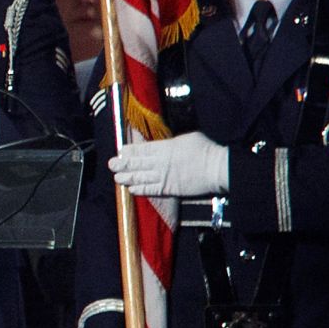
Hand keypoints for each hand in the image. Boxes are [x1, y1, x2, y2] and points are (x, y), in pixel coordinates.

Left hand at [108, 132, 229, 197]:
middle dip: (123, 164)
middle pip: (138, 163)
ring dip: (127, 178)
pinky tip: (132, 189)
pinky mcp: (170, 189)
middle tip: (112, 165)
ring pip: (141, 178)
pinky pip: (151, 190)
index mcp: (165, 147)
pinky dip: (140, 190)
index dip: (129, 151)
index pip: (142, 149)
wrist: (217, 169)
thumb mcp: (188, 137)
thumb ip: (173, 142)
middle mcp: (161, 162)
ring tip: (117, 178)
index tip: (120, 151)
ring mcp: (164, 177)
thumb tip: (165, 143)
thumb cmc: (206, 150)